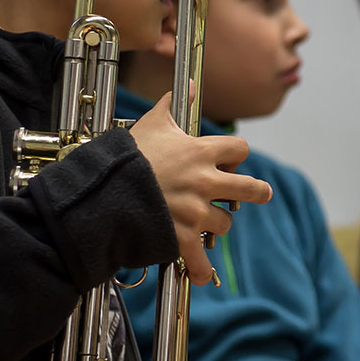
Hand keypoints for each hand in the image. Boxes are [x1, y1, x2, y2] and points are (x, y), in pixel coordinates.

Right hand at [130, 93, 273, 282]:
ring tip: (203, 223)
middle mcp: (205, 183)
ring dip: (217, 225)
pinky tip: (202, 274)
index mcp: (201, 153)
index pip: (240, 150)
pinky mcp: (182, 237)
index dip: (236, 155)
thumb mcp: (151, 124)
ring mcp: (196, 212)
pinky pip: (201, 260)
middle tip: (258, 193)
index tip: (230, 161)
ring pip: (225, 223)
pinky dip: (202, 270)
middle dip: (256, 192)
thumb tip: (188, 86)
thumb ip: (172, 106)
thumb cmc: (125, 157)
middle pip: (252, 189)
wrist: (101, 190)